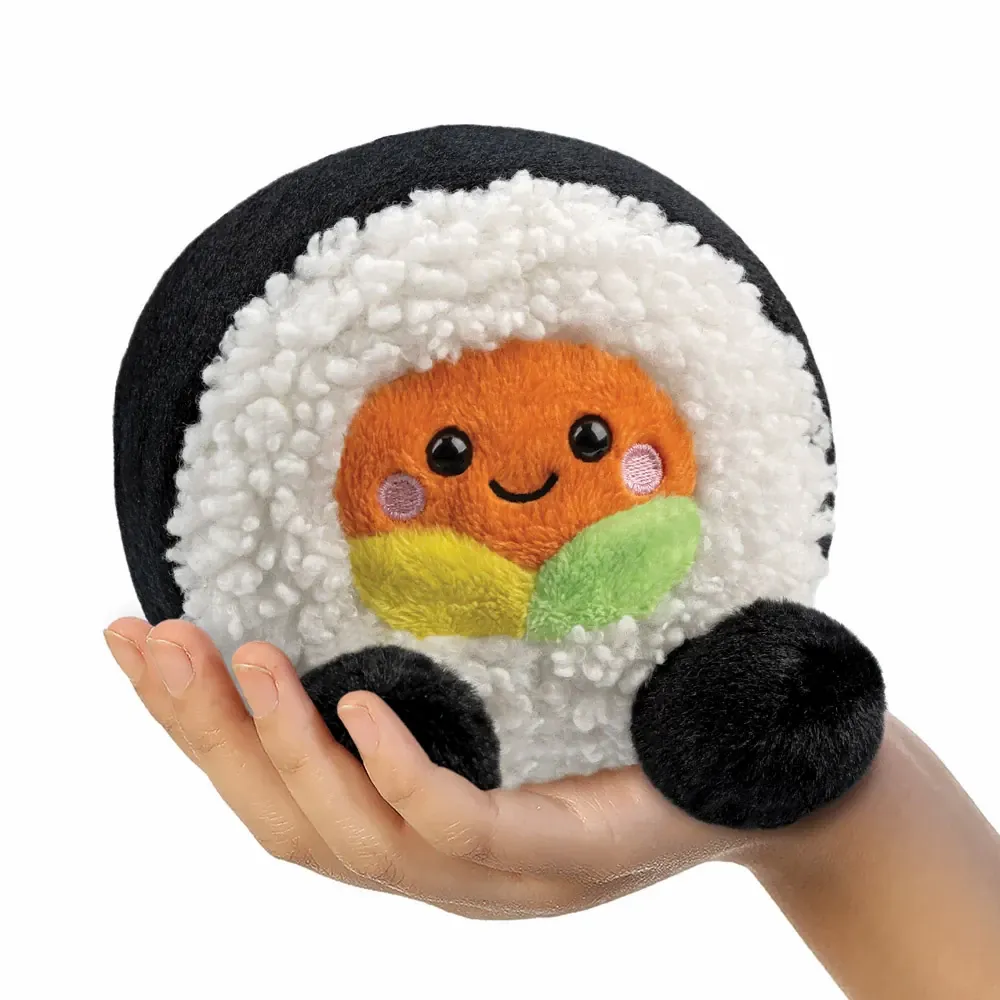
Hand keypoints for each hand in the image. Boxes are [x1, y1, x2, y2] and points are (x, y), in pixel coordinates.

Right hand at [103, 616, 759, 918]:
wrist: (749, 784)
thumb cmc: (622, 741)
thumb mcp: (508, 708)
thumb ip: (432, 687)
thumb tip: (358, 605)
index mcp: (408, 833)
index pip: (273, 793)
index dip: (193, 729)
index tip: (139, 642)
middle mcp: (428, 871)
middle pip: (284, 823)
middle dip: (205, 734)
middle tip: (153, 643)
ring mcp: (486, 878)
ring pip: (349, 836)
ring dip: (280, 745)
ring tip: (239, 656)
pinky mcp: (550, 858)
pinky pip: (454, 826)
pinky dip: (395, 771)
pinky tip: (357, 703)